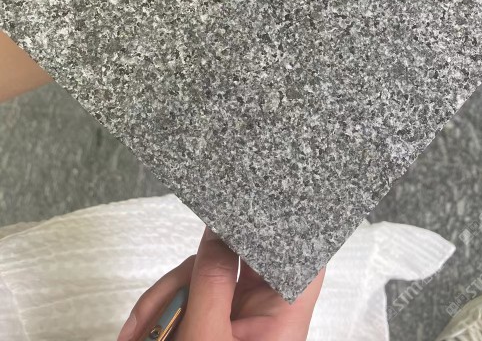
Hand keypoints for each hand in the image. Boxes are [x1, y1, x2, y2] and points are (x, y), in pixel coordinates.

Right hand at [117, 228, 323, 340]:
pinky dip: (163, 313)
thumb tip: (217, 230)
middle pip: (239, 258)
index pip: (299, 250)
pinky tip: (139, 334)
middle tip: (166, 297)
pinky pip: (191, 299)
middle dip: (193, 272)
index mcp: (285, 313)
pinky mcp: (216, 323)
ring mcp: (240, 316)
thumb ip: (212, 280)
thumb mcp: (207, 339)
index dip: (279, 218)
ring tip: (137, 334)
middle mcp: (268, 309)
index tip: (242, 199)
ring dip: (167, 301)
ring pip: (206, 277)